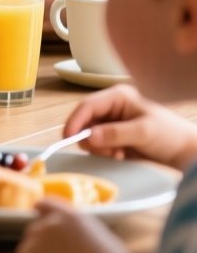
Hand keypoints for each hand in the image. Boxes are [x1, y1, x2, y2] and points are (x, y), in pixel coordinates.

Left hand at [16, 198, 136, 252]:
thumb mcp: (105, 237)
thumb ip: (86, 230)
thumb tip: (81, 232)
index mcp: (68, 216)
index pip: (45, 203)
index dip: (42, 211)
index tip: (38, 215)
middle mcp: (47, 224)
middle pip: (35, 229)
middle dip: (42, 243)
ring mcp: (34, 240)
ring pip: (29, 248)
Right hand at [64, 84, 196, 170]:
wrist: (185, 152)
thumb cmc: (170, 135)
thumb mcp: (143, 132)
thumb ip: (114, 133)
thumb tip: (88, 137)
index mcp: (118, 97)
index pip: (87, 106)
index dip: (75, 121)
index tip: (68, 138)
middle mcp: (111, 108)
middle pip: (84, 121)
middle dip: (91, 138)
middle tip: (107, 151)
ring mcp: (112, 122)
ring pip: (89, 135)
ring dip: (99, 147)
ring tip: (119, 153)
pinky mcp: (113, 137)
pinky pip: (97, 145)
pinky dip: (104, 152)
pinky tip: (121, 155)